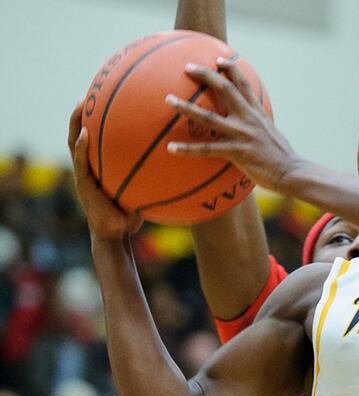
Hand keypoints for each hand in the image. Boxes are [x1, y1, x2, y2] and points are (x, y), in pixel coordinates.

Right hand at [68, 101, 142, 239]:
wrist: (116, 234)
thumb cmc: (131, 214)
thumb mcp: (142, 190)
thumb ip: (151, 174)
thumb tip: (179, 159)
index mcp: (99, 166)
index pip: (96, 138)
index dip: (95, 120)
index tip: (102, 99)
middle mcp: (89, 166)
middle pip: (81, 134)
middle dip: (81, 114)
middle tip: (86, 94)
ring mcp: (84, 175)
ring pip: (74, 143)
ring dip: (75, 123)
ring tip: (80, 104)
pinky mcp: (83, 185)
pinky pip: (81, 162)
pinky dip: (81, 148)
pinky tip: (85, 135)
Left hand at [165, 58, 298, 191]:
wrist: (291, 171)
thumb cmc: (282, 157)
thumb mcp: (272, 134)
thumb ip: (260, 125)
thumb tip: (253, 126)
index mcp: (258, 113)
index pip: (244, 84)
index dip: (231, 69)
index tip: (219, 60)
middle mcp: (248, 118)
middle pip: (225, 89)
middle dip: (206, 75)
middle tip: (187, 67)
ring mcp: (241, 134)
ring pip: (208, 117)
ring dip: (186, 107)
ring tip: (169, 100)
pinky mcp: (236, 152)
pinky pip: (206, 149)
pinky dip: (187, 149)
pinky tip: (170, 148)